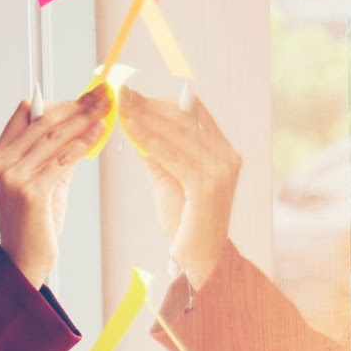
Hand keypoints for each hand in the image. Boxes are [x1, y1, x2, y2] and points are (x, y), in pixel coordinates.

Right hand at [0, 85, 110, 287]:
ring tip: (105, 108)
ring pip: (54, 139)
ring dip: (83, 120)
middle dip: (75, 106)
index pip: (25, 116)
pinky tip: (98, 133)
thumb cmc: (35, 222)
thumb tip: (82, 125)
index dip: (57, 102)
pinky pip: (62, 160)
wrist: (25, 260)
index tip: (83, 94)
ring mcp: (13, 178)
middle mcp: (1, 165)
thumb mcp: (42, 182)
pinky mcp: (31, 193)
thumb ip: (54, 155)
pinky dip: (83, 144)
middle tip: (100, 95)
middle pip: (42, 123)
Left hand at [116, 87, 239, 287]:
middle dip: (150, 104)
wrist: (201, 258)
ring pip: (177, 135)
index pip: (194, 114)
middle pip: (184, 120)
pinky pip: (173, 156)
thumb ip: (156, 152)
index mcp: (224, 151)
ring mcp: (221, 171)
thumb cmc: (185, 220)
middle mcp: (228, 157)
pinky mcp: (208, 186)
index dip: (163, 101)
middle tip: (123, 92)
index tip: (135, 93)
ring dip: (146, 118)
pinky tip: (132, 129)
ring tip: (122, 106)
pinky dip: (150, 141)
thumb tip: (134, 123)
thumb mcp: (169, 178)